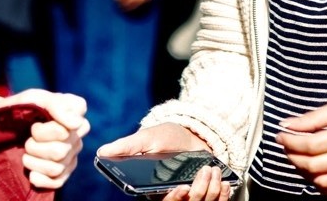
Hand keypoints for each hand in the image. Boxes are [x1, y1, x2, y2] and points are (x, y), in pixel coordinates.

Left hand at [0, 89, 87, 189]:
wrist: (5, 124)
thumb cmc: (21, 108)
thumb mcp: (34, 98)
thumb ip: (56, 106)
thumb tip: (75, 124)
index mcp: (75, 111)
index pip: (74, 126)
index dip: (49, 129)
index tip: (35, 125)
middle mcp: (77, 133)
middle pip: (61, 150)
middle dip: (36, 146)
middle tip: (27, 140)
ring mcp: (71, 153)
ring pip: (57, 168)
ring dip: (34, 162)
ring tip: (25, 155)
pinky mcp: (64, 171)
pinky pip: (57, 181)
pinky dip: (40, 178)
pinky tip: (31, 172)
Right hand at [98, 124, 228, 200]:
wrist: (192, 133)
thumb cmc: (166, 136)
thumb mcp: (148, 137)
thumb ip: (128, 145)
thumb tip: (102, 151)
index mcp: (150, 188)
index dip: (173, 198)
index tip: (182, 187)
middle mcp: (168, 195)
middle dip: (196, 193)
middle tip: (203, 174)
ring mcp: (187, 195)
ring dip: (210, 189)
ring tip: (211, 169)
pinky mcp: (202, 193)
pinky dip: (220, 193)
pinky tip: (224, 180)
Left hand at [276, 95, 326, 197]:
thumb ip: (315, 117)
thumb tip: (288, 124)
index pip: (313, 145)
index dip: (291, 142)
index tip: (282, 135)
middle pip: (315, 165)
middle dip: (294, 157)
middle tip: (288, 146)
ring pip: (323, 182)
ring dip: (305, 172)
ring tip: (300, 158)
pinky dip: (322, 186)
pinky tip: (316, 173)